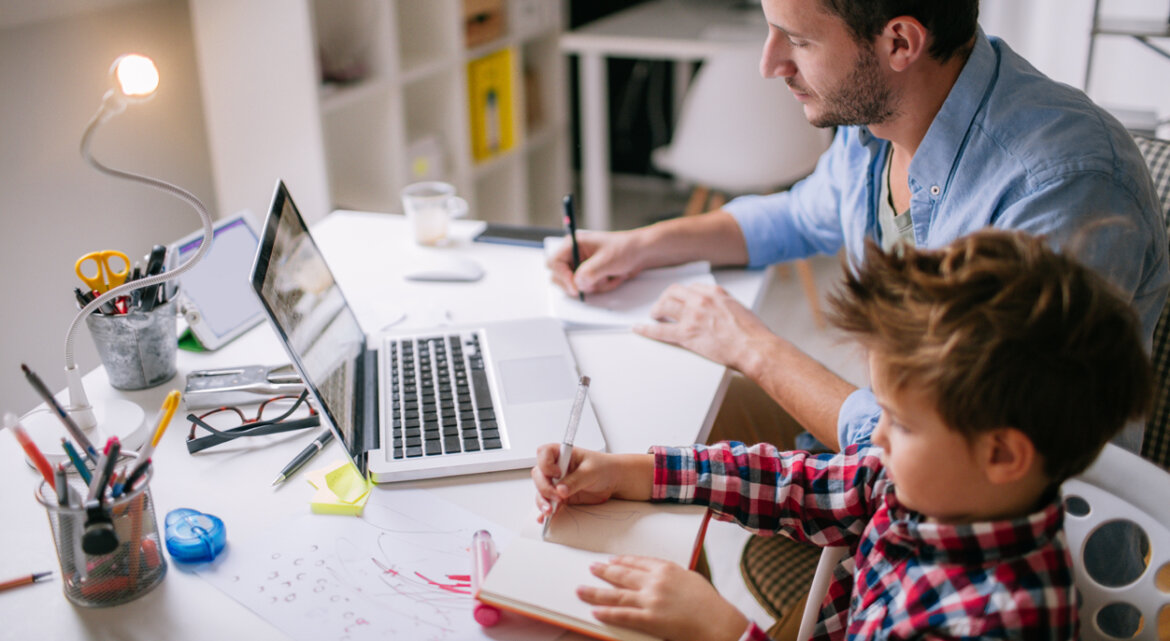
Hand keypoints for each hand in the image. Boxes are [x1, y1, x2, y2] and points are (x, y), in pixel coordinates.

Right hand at [531, 446, 617, 521]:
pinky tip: (544, 517)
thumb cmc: (603, 468)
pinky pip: (548, 502)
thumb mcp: (590, 471)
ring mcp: (556, 482)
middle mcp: (556, 467)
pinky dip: (545, 510)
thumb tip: (560, 490)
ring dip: (543, 501)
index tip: (557, 473)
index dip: (546, 464)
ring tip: (550, 510)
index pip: (544, 453)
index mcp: (562, 453)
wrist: (613, 480)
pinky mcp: (560, 496)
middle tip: (558, 496)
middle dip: (545, 487)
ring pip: (541, 491)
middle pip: (539, 475)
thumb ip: (575, 480)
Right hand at [547, 230, 645, 297]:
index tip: (575, 288)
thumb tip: (577, 283)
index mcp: (574, 244)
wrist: (641, 253)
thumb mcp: (607, 260)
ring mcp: (581, 267)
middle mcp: (574, 255)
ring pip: (576, 286)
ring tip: (609, 276)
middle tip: (595, 283)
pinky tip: (612, 278)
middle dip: (580, 283)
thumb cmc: (625, 248)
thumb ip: (589, 272)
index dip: (563, 277)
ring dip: (595, 286)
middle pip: (560, 277)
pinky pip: (588, 290)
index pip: (555, 263)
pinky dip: (601, 287)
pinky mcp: (590, 276)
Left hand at [579, 556, 748, 640]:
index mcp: (667, 568)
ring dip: (596, 592)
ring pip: (616, 595)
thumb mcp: (691, 578)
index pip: (638, 562)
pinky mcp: (650, 619)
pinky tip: (595, 611)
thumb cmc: (709, 603)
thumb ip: (671, 576)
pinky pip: (622, 615)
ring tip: (581, 589)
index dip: (622, 561)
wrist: (719, 622)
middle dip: (604, 571)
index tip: (612, 560)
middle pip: (622, 574)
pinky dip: (607, 613)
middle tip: (592, 568)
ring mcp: (651, 600)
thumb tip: (658, 576)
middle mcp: (655, 581)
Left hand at [636, 283, 775, 371]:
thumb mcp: (739, 308)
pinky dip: (646, 329)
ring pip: (664, 306)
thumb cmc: (752, 333)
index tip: (680, 299)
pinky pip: (660, 330)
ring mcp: (692, 316)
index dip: (682, 295)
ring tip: (654, 315)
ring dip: (656, 310)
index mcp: (715, 292)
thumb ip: (723, 305)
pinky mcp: (687, 334)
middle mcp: (701, 300)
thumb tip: (715, 310)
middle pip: (673, 292)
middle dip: (665, 298)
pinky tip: (638, 328)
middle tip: (662, 306)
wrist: (754, 348)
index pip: (691, 288)